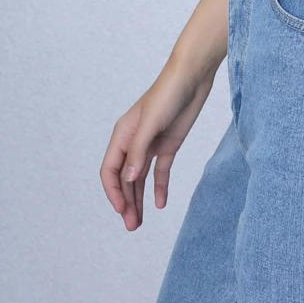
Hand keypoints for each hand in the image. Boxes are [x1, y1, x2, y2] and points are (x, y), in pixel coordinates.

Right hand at [100, 54, 217, 230]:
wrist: (193, 76)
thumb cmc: (168, 93)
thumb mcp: (151, 123)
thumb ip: (138, 151)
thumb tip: (127, 179)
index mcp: (122, 135)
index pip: (110, 170)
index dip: (113, 192)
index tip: (121, 211)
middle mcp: (133, 142)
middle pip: (124, 179)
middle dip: (125, 202)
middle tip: (131, 226)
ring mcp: (151, 144)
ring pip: (139, 179)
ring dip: (138, 200)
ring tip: (138, 223)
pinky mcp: (168, 145)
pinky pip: (160, 171)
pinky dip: (159, 187)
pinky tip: (160, 204)